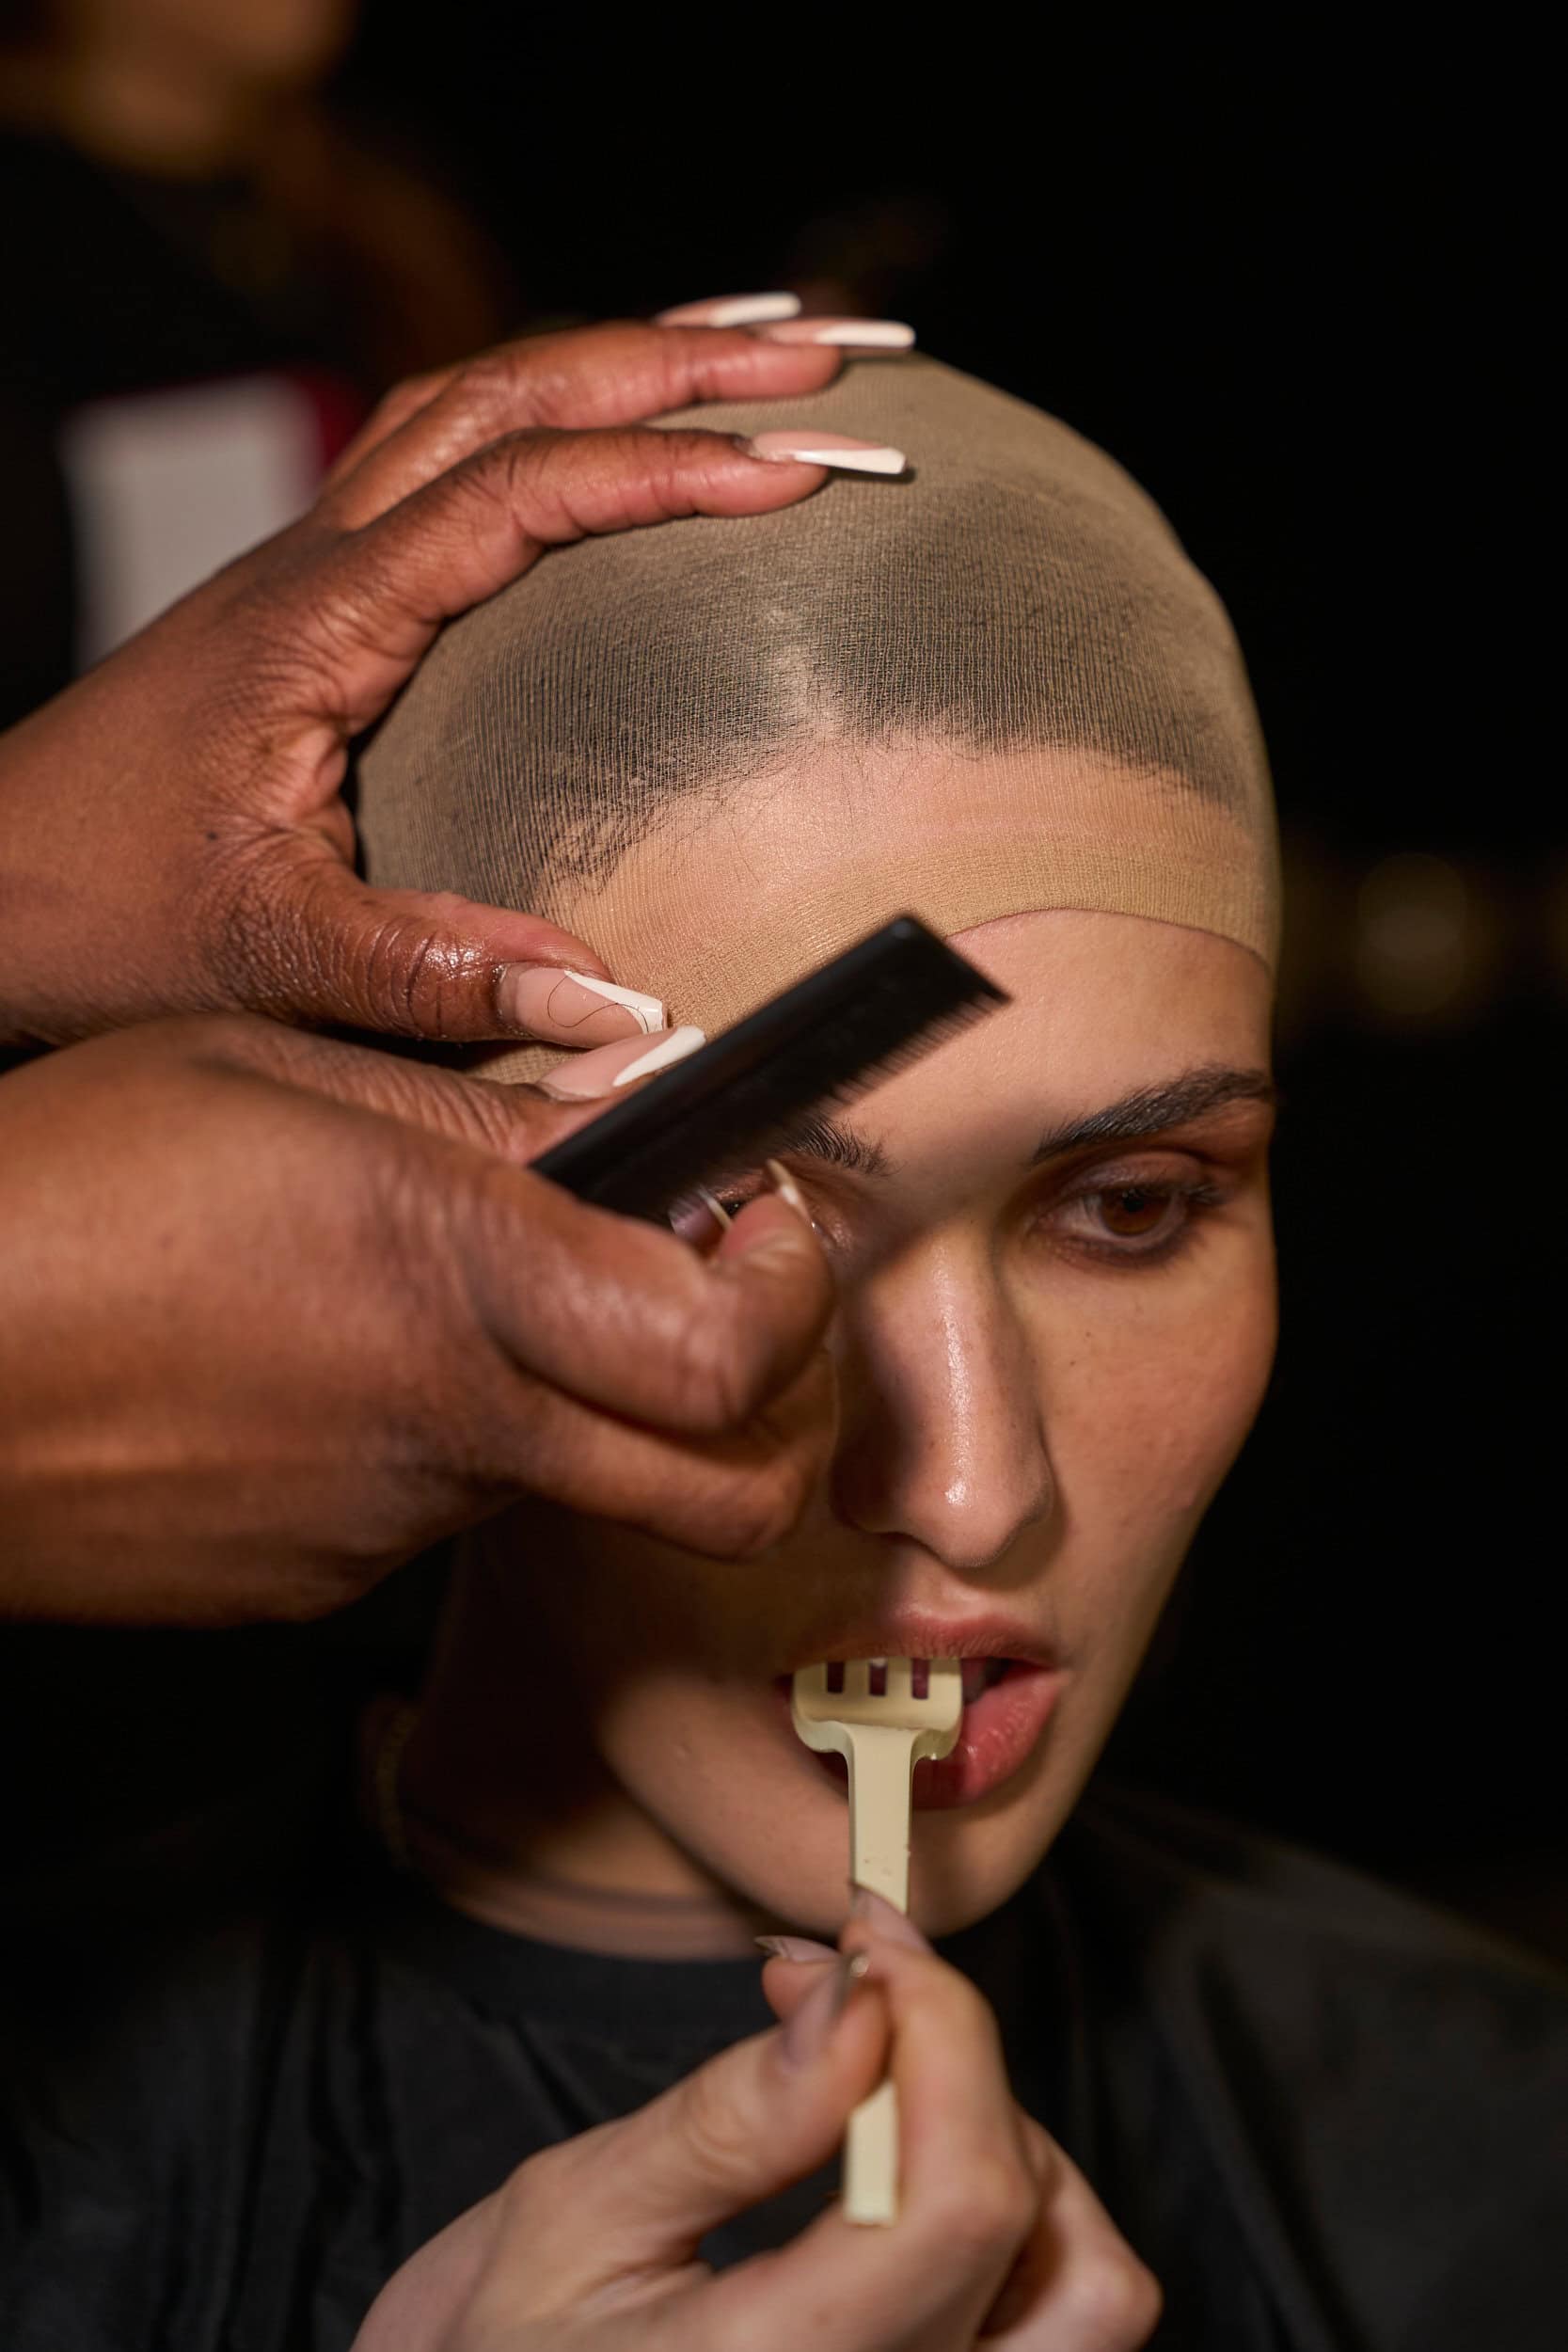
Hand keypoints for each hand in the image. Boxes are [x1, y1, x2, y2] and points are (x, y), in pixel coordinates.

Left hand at [0, 319, 845, 1050]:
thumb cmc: (104, 914)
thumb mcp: (269, 955)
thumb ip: (439, 974)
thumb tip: (624, 1010)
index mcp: (317, 620)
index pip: (515, 494)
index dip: (662, 471)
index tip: (799, 477)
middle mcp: (318, 559)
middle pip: (508, 391)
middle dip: (676, 361)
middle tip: (830, 367)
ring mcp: (316, 563)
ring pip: (477, 398)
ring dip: (618, 361)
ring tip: (758, 355)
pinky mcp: (321, 594)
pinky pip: (449, 454)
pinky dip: (555, 417)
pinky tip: (622, 438)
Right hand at [0, 1013, 834, 1622]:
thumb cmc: (59, 1191)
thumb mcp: (272, 1076)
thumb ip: (481, 1119)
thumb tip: (634, 1124)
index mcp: (454, 1274)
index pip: (733, 1347)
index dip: (797, 1290)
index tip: (771, 1222)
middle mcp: (453, 1424)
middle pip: (734, 1493)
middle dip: (785, 1409)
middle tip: (738, 1306)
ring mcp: (390, 1524)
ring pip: (586, 1487)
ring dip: (595, 1401)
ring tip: (470, 1296)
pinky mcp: (320, 1581)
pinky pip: (449, 1510)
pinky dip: (460, 1437)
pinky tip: (351, 1361)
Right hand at [350, 1901, 1160, 2351]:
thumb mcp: (575, 2219)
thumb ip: (734, 2116)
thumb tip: (859, 2000)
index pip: (961, 2200)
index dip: (942, 2030)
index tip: (869, 1942)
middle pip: (1053, 2241)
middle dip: (966, 2069)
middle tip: (852, 1986)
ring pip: (1089, 2292)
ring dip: (1011, 2149)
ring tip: (883, 2083)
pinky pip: (1047, 2327)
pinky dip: (1012, 2220)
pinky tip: (903, 2164)